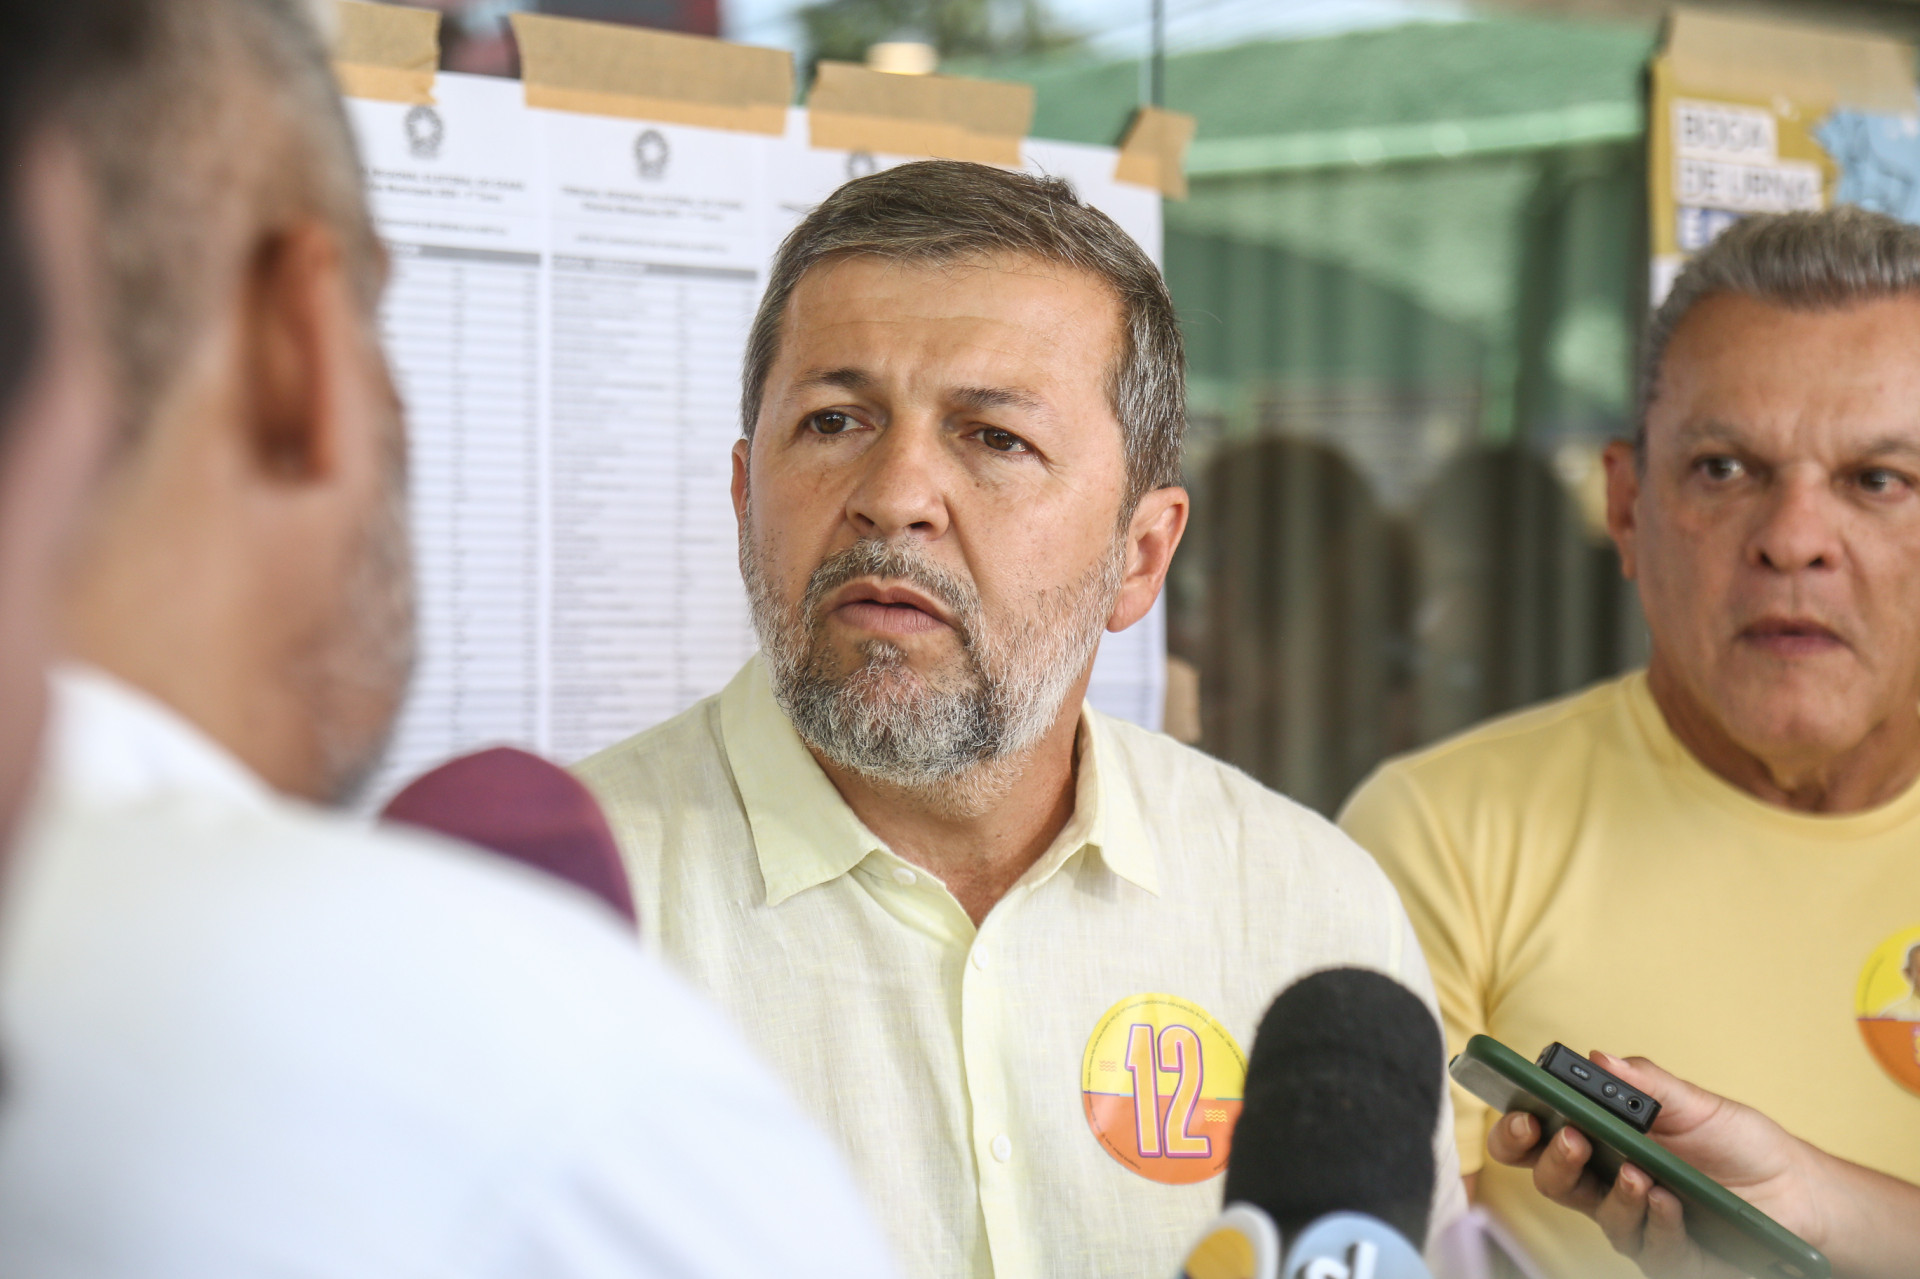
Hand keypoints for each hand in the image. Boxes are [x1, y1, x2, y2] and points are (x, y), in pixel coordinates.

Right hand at [1484, 1052, 1824, 1277]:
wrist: (1801, 1191)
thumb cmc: (1740, 1144)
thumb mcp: (1697, 1104)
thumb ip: (1647, 1082)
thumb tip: (1596, 1058)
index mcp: (1602, 1142)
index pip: (1539, 1139)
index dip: (1517, 1130)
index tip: (1522, 1114)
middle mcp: (1608, 1185)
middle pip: (1552, 1180)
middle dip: (1551, 1160)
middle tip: (1568, 1136)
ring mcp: (1637, 1223)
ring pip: (1598, 1215)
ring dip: (1613, 1193)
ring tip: (1638, 1172)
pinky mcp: (1670, 1256)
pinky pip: (1648, 1247)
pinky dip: (1655, 1221)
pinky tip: (1669, 1202)